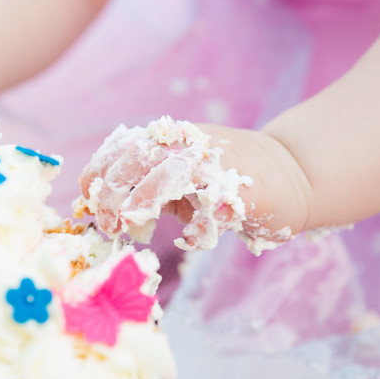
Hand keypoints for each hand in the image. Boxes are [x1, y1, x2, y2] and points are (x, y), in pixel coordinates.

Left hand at [77, 118, 309, 253]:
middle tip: (110, 222)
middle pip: (138, 156)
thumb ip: (147, 189)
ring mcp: (217, 161)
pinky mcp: (243, 186)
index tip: (86, 199)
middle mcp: (190, 143)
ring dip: (144, 198)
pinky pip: (212, 206)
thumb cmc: (226, 182)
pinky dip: (198, 226)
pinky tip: (193, 239)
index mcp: (169, 140)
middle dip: (114, 190)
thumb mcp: (179, 182)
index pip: (121, 146)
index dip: (98, 171)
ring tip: (134, 222)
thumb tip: (104, 210)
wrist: (293, 173)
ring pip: (169, 170)